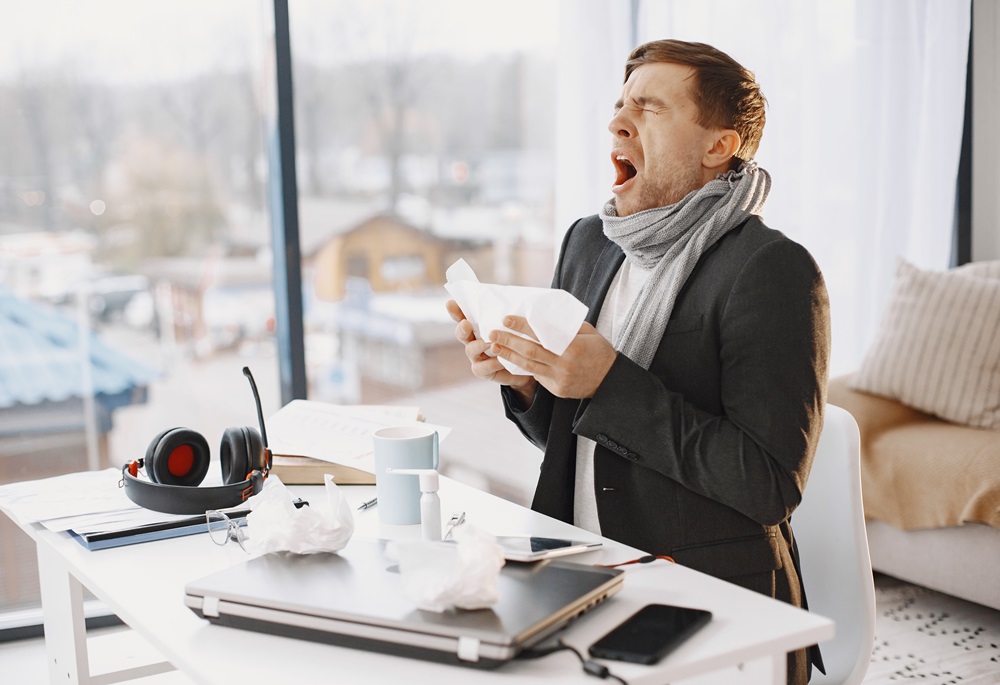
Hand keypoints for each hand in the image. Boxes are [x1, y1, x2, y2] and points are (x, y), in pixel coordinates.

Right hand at [446, 300, 537, 403]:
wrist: (527, 365)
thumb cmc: (518, 341)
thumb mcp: (514, 326)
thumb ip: (507, 316)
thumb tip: (512, 297)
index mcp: (478, 326)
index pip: (464, 315)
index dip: (456, 310)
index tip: (450, 303)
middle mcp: (473, 340)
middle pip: (461, 333)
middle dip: (462, 328)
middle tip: (466, 324)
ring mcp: (476, 356)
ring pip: (470, 349)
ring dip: (479, 345)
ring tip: (490, 342)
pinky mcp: (482, 371)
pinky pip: (482, 367)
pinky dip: (491, 363)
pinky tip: (500, 360)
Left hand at [487, 316, 616, 398]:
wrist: (610, 382)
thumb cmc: (599, 352)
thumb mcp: (588, 333)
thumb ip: (567, 326)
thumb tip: (544, 314)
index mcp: (572, 348)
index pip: (540, 335)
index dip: (521, 327)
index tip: (506, 319)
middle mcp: (563, 364)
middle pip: (529, 352)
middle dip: (508, 341)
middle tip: (492, 333)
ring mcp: (559, 379)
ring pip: (528, 366)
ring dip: (509, 356)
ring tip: (495, 347)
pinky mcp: (557, 389)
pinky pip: (537, 376)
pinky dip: (523, 367)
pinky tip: (511, 359)